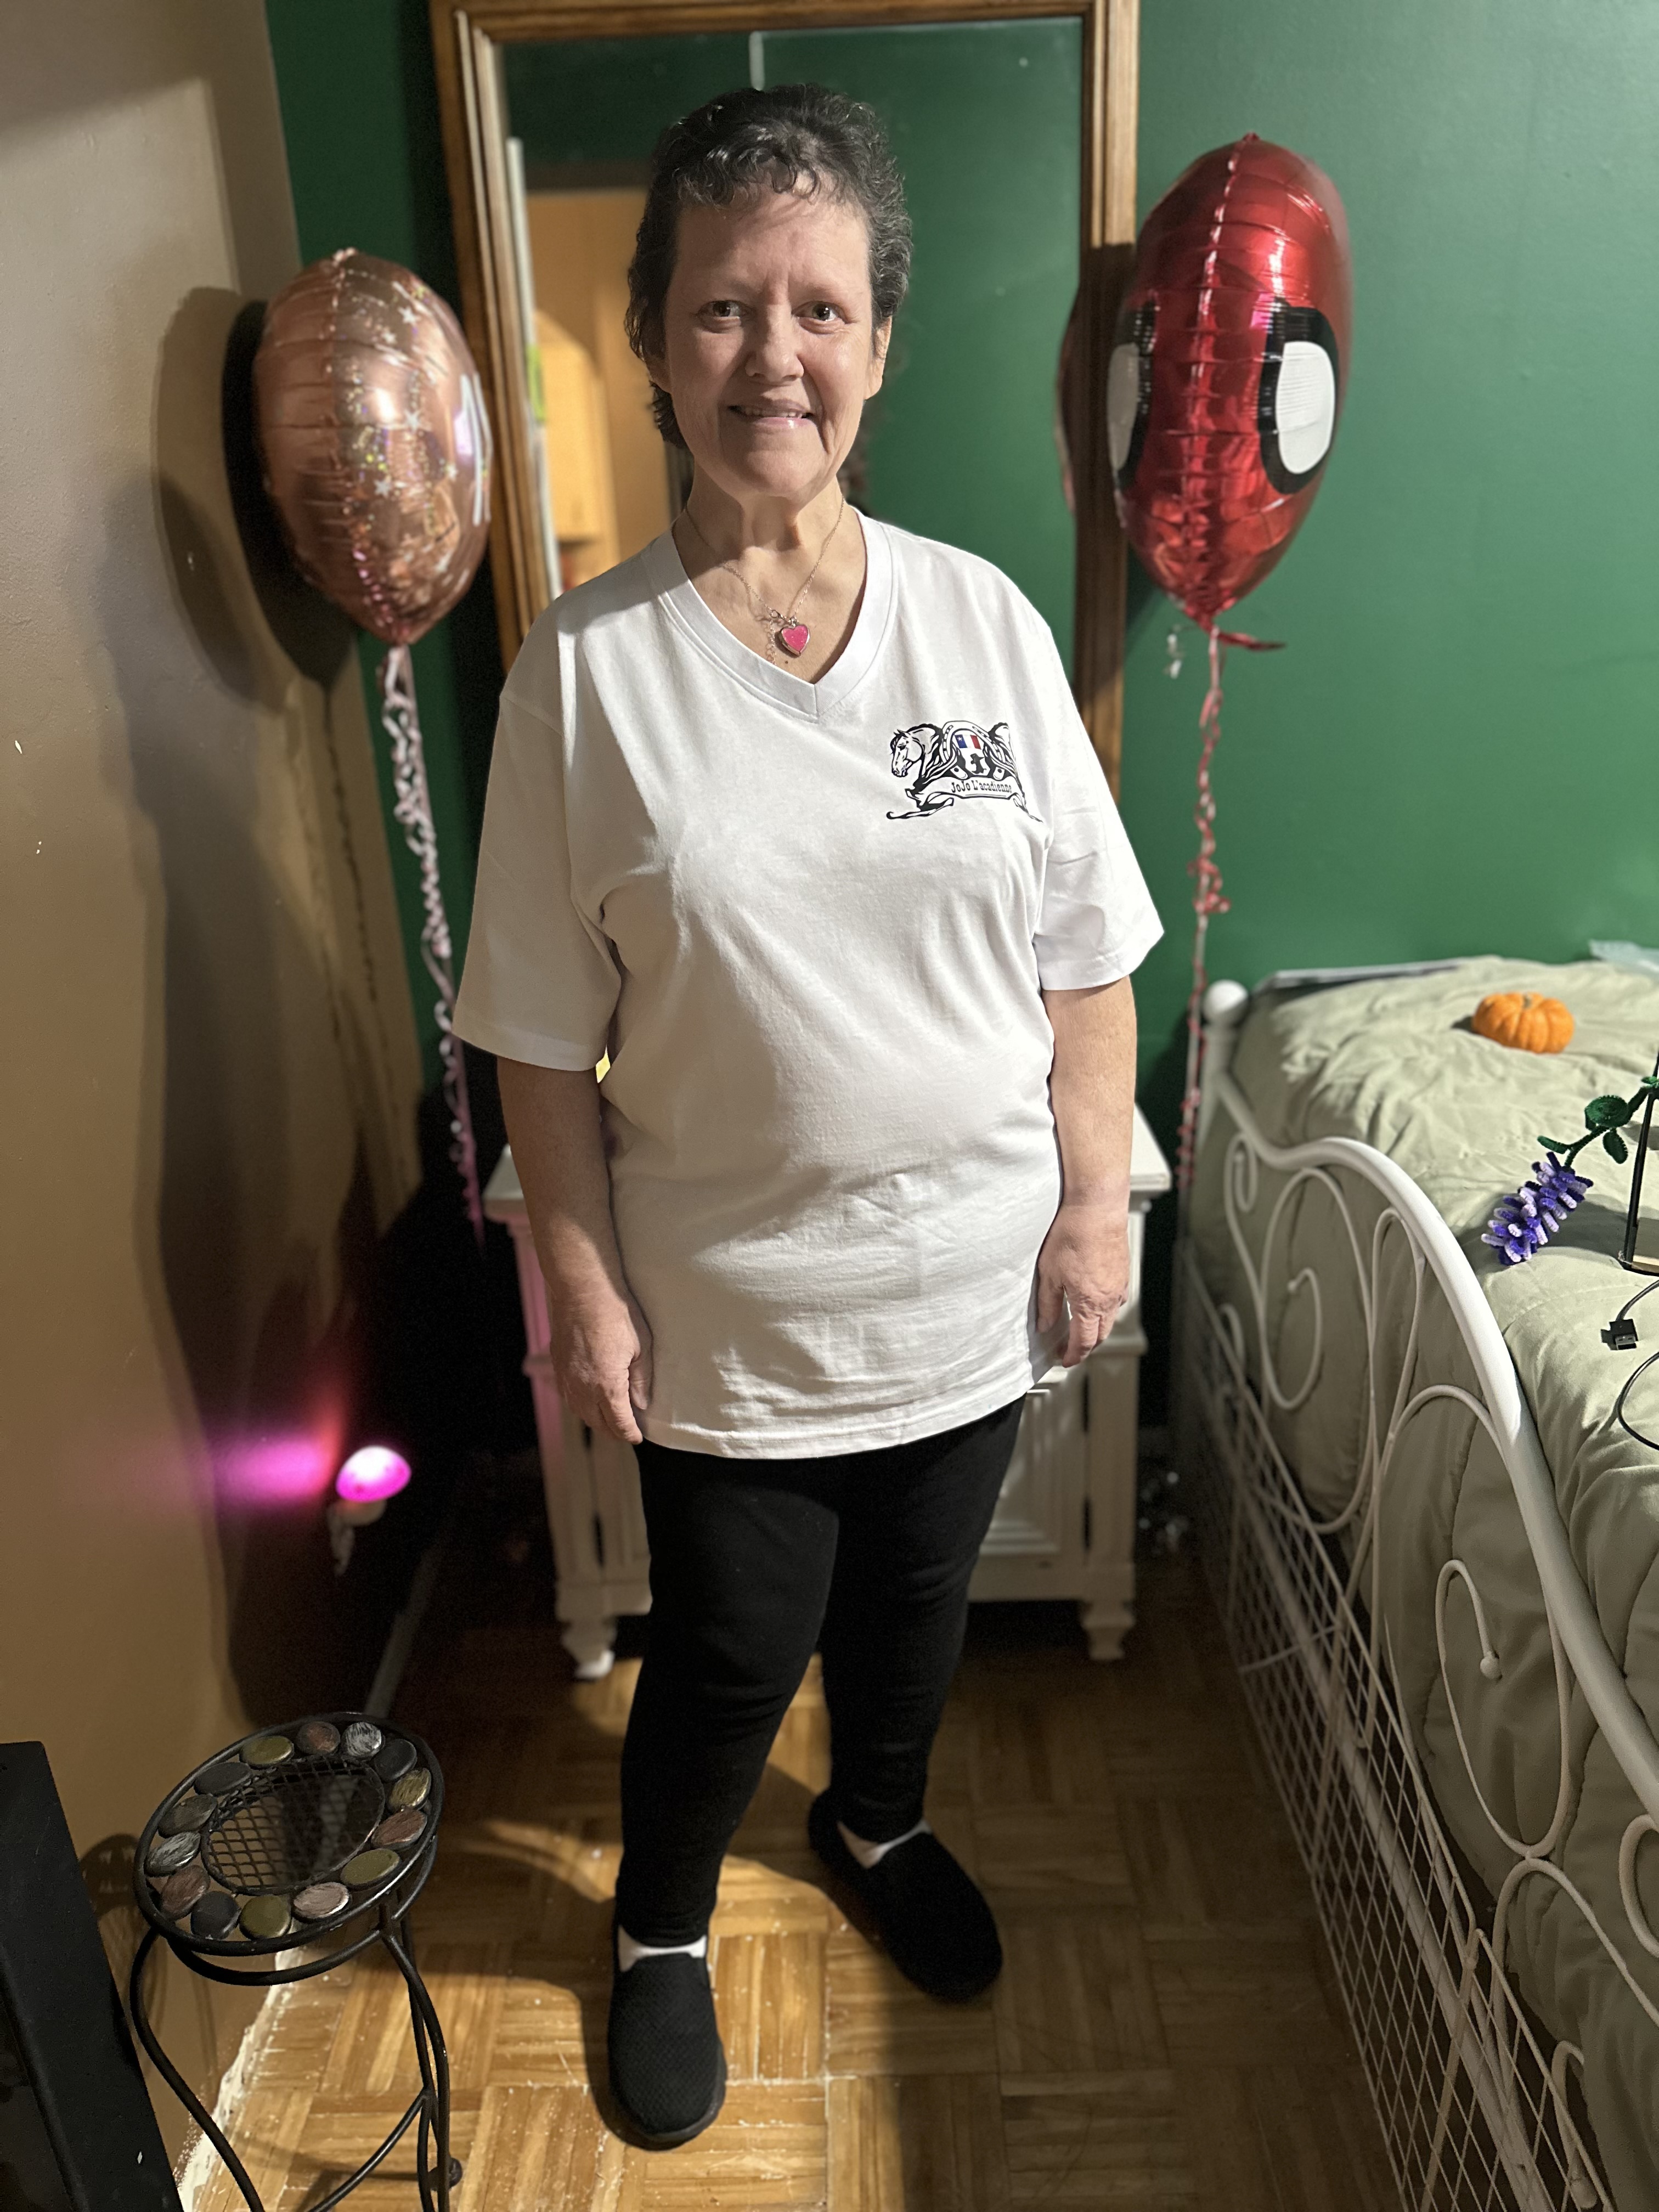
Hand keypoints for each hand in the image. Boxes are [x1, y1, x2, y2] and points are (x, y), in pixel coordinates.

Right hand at [549, 1278, 653, 1444]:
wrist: (581, 1290)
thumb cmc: (616, 1314)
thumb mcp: (642, 1347)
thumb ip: (641, 1380)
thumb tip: (641, 1404)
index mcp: (607, 1386)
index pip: (618, 1423)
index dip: (630, 1434)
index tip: (637, 1438)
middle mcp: (582, 1388)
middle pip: (597, 1423)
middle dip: (613, 1432)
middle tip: (627, 1431)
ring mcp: (566, 1378)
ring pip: (580, 1413)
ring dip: (596, 1420)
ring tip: (610, 1419)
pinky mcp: (558, 1366)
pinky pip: (568, 1396)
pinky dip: (581, 1405)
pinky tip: (590, 1400)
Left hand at [1036, 1198, 1131, 1366]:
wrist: (1096, 1206)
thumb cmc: (1073, 1233)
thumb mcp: (1049, 1272)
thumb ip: (1047, 1303)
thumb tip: (1044, 1324)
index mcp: (1090, 1303)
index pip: (1084, 1342)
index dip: (1073, 1355)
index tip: (1064, 1359)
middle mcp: (1110, 1298)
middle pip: (1100, 1335)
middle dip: (1085, 1346)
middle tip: (1069, 1348)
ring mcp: (1119, 1285)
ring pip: (1110, 1318)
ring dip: (1096, 1328)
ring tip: (1079, 1326)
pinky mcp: (1123, 1271)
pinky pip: (1116, 1300)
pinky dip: (1105, 1309)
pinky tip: (1093, 1300)